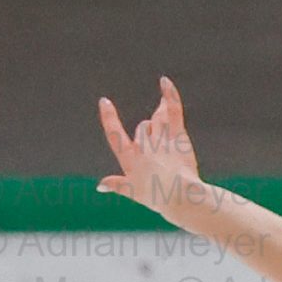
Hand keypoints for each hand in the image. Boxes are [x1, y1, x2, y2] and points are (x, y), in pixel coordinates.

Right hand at [97, 75, 201, 208]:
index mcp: (130, 160)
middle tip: (161, 151)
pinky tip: (165, 82)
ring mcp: (160, 140)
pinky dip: (169, 95)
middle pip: (143, 128)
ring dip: (160, 117)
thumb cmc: (158, 199)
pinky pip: (172, 110)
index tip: (105, 101)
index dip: (109, 118)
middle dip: (149, 132)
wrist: (181, 197)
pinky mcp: (178, 136)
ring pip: (157, 119)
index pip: (115, 134)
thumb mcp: (134, 193)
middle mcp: (143, 147)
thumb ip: (117, 185)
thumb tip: (99, 185)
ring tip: (166, 126)